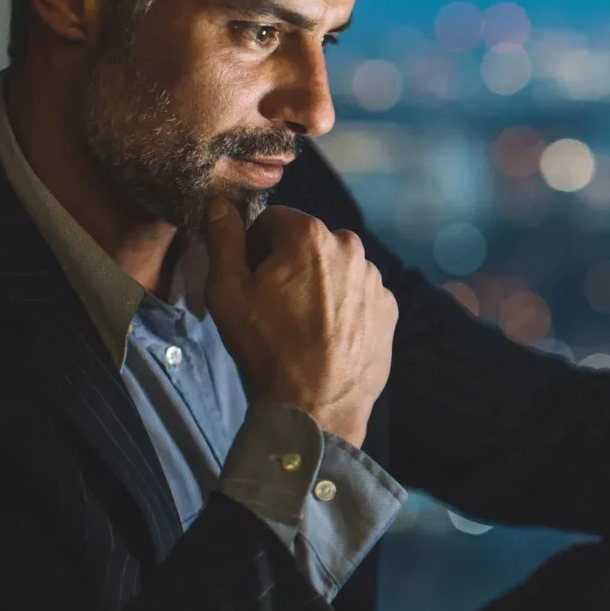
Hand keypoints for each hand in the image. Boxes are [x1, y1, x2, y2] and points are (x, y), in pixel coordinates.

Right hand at [204, 199, 397, 446]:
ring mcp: (375, 279)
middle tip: (274, 303)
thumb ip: (224, 239)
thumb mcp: (228, 292)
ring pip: (336, 268)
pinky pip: (358, 294)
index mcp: (311, 236)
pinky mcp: (389, 307)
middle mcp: (351, 248)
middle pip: (308, 242)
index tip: (250, 276)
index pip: (274, 219)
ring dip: (319, 283)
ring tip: (302, 324)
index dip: (255, 245)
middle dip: (289, 262)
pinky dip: (343, 306)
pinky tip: (327, 335)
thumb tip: (220, 203)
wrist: (316, 407)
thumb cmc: (266, 348)